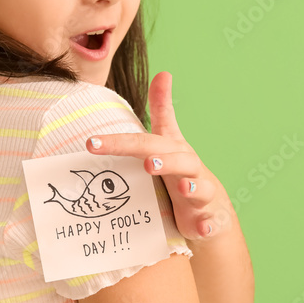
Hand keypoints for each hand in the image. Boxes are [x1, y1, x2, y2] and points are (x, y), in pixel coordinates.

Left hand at [85, 71, 232, 242]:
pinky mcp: (207, 217)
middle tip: (146, 163)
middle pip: (179, 161)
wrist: (212, 207)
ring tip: (183, 189)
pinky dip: (207, 225)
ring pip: (200, 188)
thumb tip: (163, 72)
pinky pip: (209, 223)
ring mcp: (201, 193)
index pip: (147, 142)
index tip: (91, 143)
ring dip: (192, 187)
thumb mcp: (171, 140)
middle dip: (164, 161)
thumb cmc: (182, 170)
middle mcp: (189, 169)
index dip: (121, 142)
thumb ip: (162, 109)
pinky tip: (201, 230)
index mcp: (173, 151)